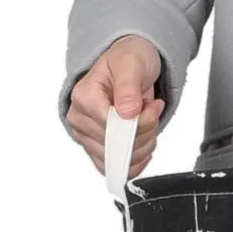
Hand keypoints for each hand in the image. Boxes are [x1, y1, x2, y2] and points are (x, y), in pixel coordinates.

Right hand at [66, 34, 164, 176]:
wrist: (130, 67)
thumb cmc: (128, 62)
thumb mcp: (132, 64)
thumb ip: (129, 88)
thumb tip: (127, 112)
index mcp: (83, 97)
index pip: (113, 127)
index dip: (141, 123)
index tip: (152, 106)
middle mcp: (80, 119)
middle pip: (118, 146)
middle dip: (145, 133)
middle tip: (150, 111)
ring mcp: (87, 137)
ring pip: (121, 161)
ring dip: (144, 146)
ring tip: (146, 122)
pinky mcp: (97, 151)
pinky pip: (117, 169)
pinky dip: (137, 161)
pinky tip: (143, 143)